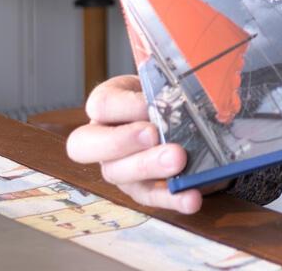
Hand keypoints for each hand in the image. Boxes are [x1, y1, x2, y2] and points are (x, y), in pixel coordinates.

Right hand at [64, 75, 224, 213]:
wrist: (183, 117)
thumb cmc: (166, 95)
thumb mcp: (161, 83)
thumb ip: (162, 87)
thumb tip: (174, 96)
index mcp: (106, 106)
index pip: (100, 106)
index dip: (124, 106)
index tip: (150, 104)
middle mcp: (103, 139)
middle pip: (90, 146)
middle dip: (121, 141)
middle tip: (153, 134)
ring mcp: (118, 168)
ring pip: (119, 174)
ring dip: (148, 167)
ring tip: (178, 161)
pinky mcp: (140, 190)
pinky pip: (151, 197)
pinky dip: (172, 199)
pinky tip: (191, 197)